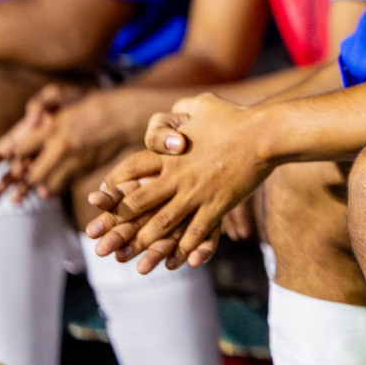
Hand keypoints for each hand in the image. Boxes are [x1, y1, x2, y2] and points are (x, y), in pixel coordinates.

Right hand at [0, 83, 102, 202]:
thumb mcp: (59, 94)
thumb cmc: (79, 98)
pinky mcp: (67, 161)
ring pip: (30, 177)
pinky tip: (44, 196)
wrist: (108, 106)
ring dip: (20, 189)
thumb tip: (30, 121)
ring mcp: (50, 156)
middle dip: (2, 181)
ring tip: (14, 201)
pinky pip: (52, 177)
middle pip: (12, 167)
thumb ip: (41, 103)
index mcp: (28, 131)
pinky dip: (46, 187)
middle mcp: (36, 147)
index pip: (3, 147)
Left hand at [85, 93, 269, 269]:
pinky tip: (180, 260)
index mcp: (170, 153)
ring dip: (149, 242)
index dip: (113, 185)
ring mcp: (197, 192)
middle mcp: (177, 175)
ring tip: (137, 260)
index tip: (100, 199)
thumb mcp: (204, 104)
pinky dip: (187, 247)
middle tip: (104, 244)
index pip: (131, 169)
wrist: (265, 134)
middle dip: (120, 225)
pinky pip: (198, 230)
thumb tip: (177, 105)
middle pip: (141, 202)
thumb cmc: (236, 117)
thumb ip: (185, 107)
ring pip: (165, 222)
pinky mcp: (218, 204)